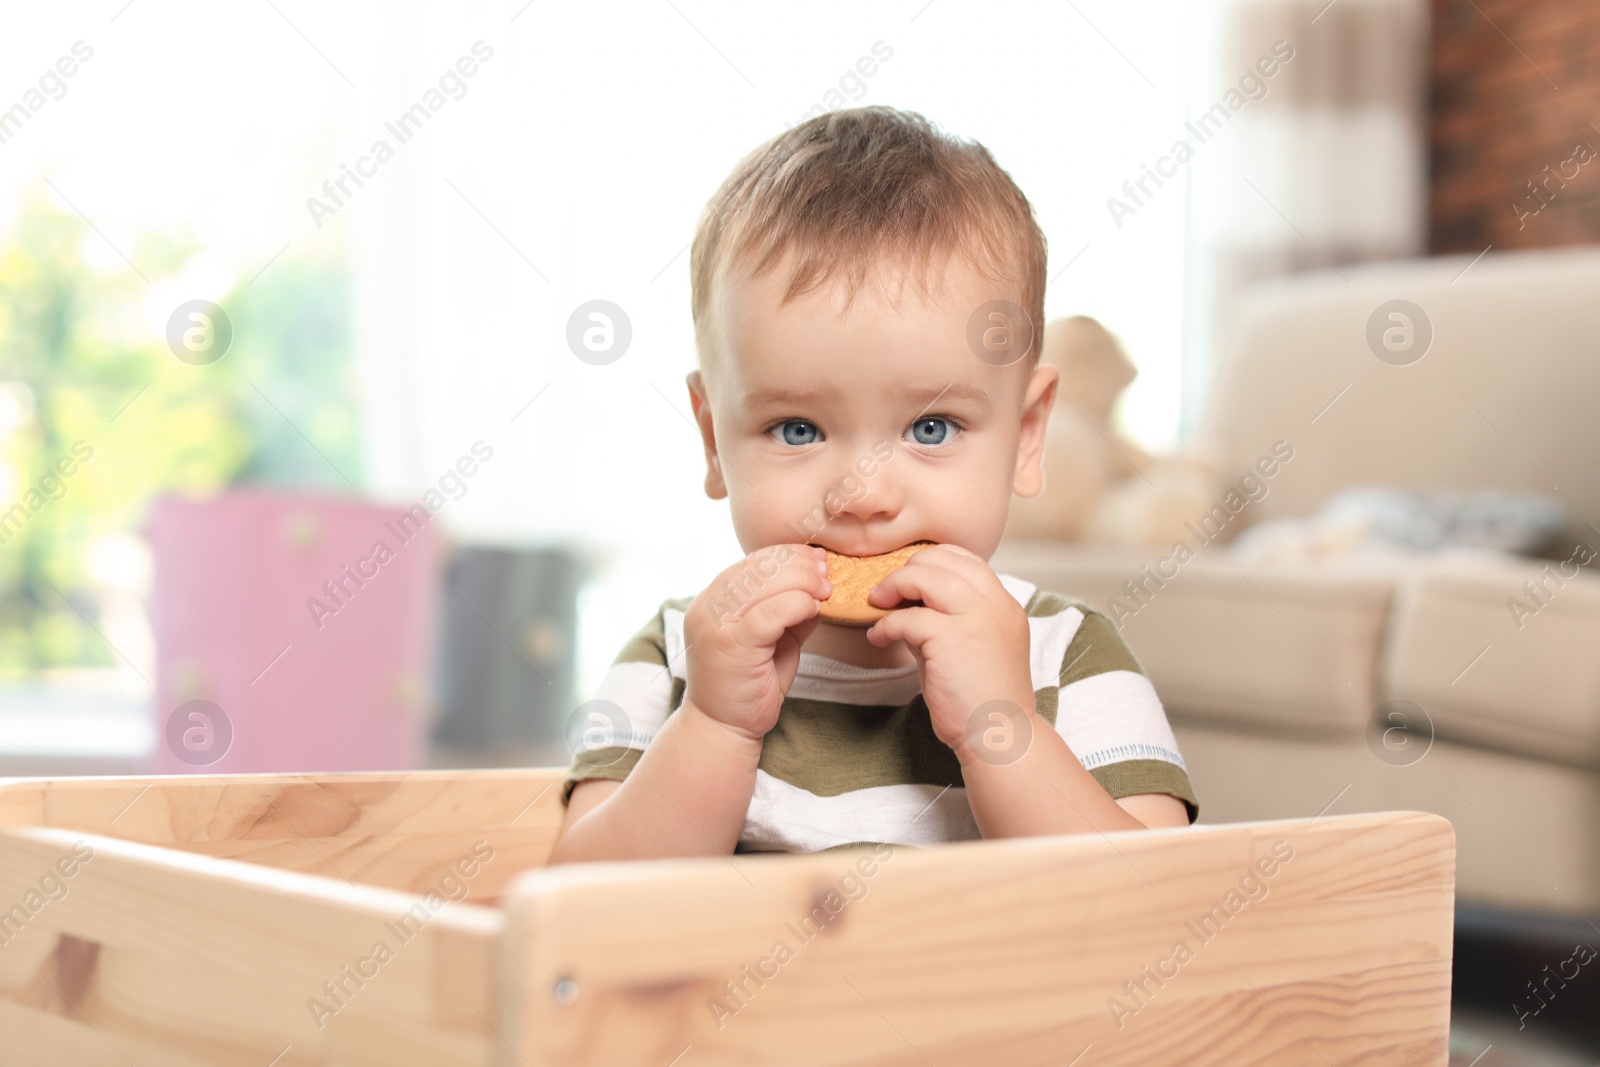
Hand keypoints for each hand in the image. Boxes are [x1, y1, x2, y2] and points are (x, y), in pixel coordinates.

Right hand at [682, 543, 830, 741]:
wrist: (724, 728)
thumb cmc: (749, 684)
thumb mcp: (773, 638)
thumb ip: (788, 609)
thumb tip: (820, 582)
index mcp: (713, 597)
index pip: (752, 561)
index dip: (789, 555)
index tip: (819, 561)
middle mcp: (707, 605)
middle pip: (759, 566)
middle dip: (800, 565)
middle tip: (827, 574)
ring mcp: (715, 623)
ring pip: (765, 583)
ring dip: (803, 582)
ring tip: (826, 589)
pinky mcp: (731, 644)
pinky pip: (771, 612)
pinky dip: (798, 605)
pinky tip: (813, 610)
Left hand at [863, 544, 1035, 759]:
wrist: (1000, 737)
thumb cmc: (980, 699)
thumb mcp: (968, 647)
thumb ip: (942, 620)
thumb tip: (904, 604)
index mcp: (1003, 604)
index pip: (966, 559)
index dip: (930, 562)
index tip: (908, 581)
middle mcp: (995, 604)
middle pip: (943, 559)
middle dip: (907, 570)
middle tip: (885, 592)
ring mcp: (977, 618)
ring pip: (926, 576)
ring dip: (894, 586)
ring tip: (878, 605)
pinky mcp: (953, 638)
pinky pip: (907, 617)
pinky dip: (886, 625)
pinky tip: (878, 638)